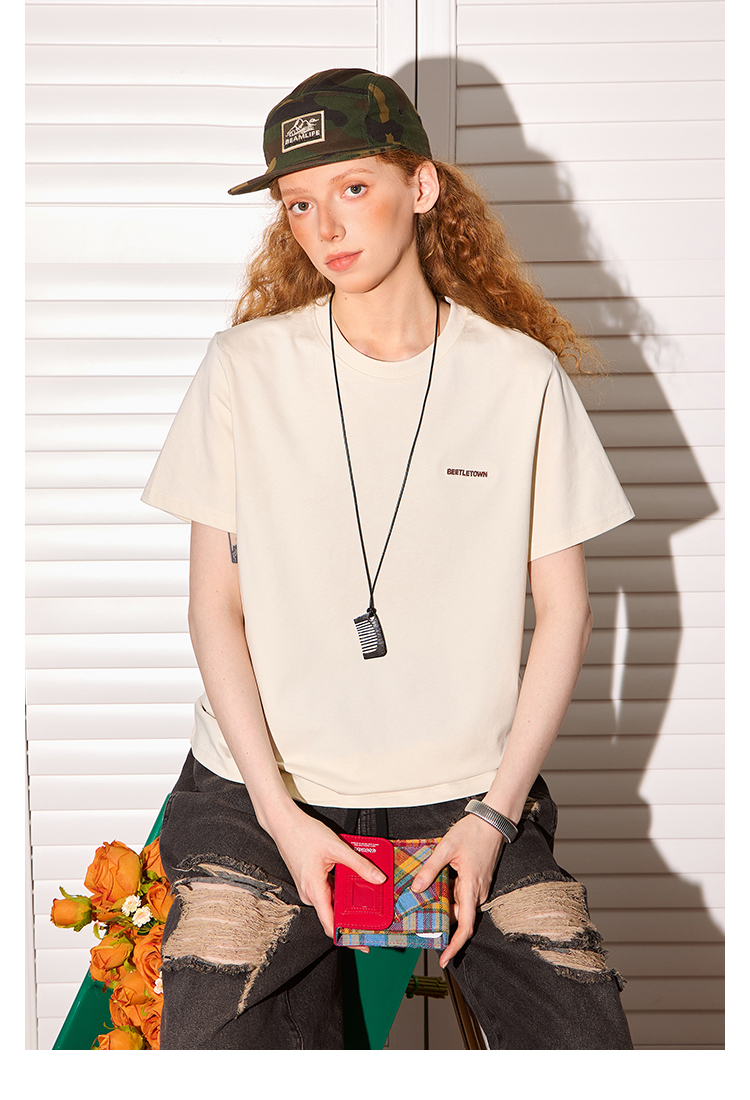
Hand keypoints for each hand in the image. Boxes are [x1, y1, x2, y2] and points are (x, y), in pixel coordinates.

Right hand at [269, 809, 385, 940]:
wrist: (284, 823)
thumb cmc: (303, 834)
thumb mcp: (337, 848)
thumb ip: (359, 864)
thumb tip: (377, 878)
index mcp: (314, 890)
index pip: (331, 924)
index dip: (347, 937)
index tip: (362, 943)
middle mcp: (309, 893)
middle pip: (332, 916)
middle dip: (351, 921)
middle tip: (371, 923)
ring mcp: (308, 887)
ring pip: (330, 903)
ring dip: (346, 904)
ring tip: (365, 904)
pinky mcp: (309, 880)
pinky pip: (326, 892)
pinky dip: (339, 893)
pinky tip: (350, 885)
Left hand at [411, 813, 504, 968]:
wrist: (493, 821)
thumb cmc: (473, 831)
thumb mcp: (446, 847)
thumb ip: (430, 869)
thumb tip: (417, 888)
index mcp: (472, 887)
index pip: (465, 926)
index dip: (455, 946)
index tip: (444, 959)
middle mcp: (478, 892)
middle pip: (459, 918)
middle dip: (443, 925)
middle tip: (422, 927)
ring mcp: (479, 888)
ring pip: (460, 907)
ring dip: (445, 909)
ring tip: (425, 905)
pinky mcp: (478, 882)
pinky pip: (463, 897)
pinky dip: (450, 898)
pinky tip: (437, 890)